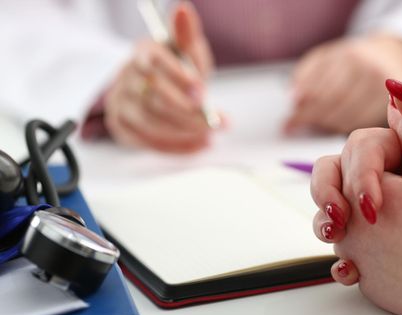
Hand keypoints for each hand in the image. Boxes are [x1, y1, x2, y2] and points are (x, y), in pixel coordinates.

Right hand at [104, 1, 216, 151]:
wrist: (153, 88)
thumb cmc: (175, 69)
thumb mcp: (186, 51)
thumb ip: (187, 35)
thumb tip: (183, 8)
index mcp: (142, 53)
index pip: (155, 62)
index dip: (179, 77)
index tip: (203, 92)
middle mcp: (125, 77)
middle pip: (153, 98)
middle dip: (187, 112)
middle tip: (214, 121)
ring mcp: (119, 102)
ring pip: (149, 122)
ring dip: (184, 131)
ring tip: (211, 133)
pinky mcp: (120, 126)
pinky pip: (146, 142)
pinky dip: (176, 146)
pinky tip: (199, 144)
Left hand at [285, 35, 401, 133]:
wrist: (392, 57)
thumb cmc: (350, 60)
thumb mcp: (325, 58)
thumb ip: (307, 76)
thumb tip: (294, 100)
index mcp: (348, 56)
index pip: (319, 88)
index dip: (301, 109)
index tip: (286, 122)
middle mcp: (367, 71)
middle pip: (332, 103)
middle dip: (309, 117)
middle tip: (292, 126)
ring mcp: (380, 90)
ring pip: (344, 117)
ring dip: (323, 124)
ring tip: (310, 124)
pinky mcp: (387, 107)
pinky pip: (357, 124)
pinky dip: (339, 127)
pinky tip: (330, 124)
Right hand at [311, 107, 401, 314]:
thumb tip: (394, 88)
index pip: (360, 149)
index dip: (357, 171)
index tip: (370, 203)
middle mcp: (387, 179)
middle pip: (337, 178)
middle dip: (327, 195)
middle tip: (336, 221)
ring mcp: (383, 212)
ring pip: (337, 211)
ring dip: (324, 224)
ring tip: (334, 240)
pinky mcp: (382, 242)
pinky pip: (351, 245)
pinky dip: (344, 257)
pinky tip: (349, 269)